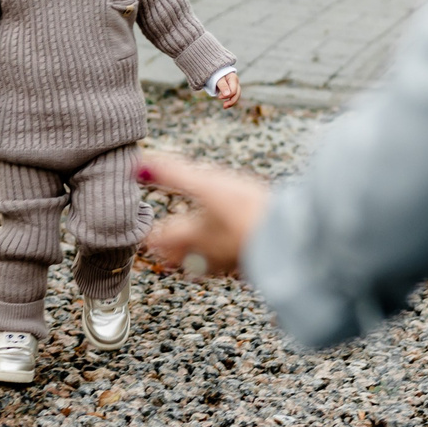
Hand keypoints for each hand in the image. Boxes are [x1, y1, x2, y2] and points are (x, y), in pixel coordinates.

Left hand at [136, 150, 271, 278]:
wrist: (288, 237)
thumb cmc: (246, 211)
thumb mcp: (208, 185)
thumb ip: (174, 174)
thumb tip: (140, 163)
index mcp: (190, 236)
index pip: (160, 239)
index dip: (150, 233)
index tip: (146, 229)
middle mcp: (204, 253)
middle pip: (177, 257)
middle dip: (168, 248)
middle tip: (161, 241)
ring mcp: (227, 261)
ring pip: (200, 263)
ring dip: (191, 254)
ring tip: (190, 245)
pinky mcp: (247, 261)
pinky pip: (224, 263)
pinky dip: (218, 255)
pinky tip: (227, 246)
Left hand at [212, 71, 241, 109]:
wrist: (215, 70)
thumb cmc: (216, 73)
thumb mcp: (218, 78)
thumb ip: (223, 86)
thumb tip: (227, 95)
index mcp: (233, 78)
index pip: (233, 90)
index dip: (227, 95)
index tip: (219, 97)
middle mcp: (236, 82)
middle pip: (237, 94)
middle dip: (232, 101)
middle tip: (224, 106)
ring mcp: (235, 86)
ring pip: (237, 96)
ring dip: (231, 102)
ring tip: (224, 107)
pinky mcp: (232, 89)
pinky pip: (234, 96)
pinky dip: (230, 100)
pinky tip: (226, 104)